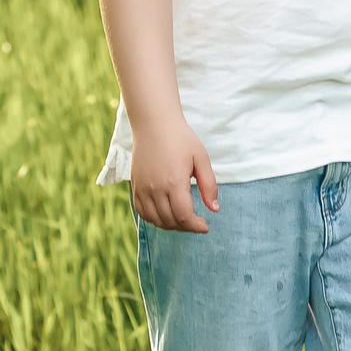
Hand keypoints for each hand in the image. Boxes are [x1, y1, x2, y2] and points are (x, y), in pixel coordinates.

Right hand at [130, 116, 220, 232]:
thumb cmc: (181, 139)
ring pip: (155, 220)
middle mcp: (155, 189)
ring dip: (171, 225)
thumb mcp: (201, 158)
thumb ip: (209, 185)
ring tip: (183, 219)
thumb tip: (214, 209)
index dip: (196, 226)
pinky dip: (154, 219)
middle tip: (197, 222)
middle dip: (186, 227)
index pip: (184, 216)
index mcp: (174, 182)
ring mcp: (142, 189)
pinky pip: (142, 212)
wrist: (154, 123)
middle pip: (170, 221)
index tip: (205, 226)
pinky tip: (166, 214)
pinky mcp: (135, 186)